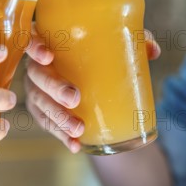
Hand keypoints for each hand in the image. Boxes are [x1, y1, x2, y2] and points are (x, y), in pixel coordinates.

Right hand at [24, 27, 160, 152]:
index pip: (31, 40)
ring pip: (41, 105)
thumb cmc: (94, 52)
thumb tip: (153, 51)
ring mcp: (36, 91)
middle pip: (37, 76)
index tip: (49, 56)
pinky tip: (75, 145)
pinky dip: (61, 136)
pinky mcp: (41, 112)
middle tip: (74, 98)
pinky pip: (48, 125)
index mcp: (47, 43)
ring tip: (78, 129)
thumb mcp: (113, 43)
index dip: (35, 48)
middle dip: (54, 88)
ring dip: (59, 118)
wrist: (86, 78)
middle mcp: (36, 67)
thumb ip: (132, 41)